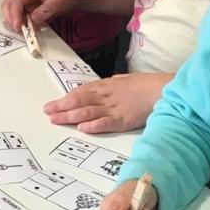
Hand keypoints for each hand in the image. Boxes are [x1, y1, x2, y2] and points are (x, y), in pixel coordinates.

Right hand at [2, 0, 72, 32]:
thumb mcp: (58, 1)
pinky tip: (28, 29)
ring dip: (14, 22)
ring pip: (12, 11)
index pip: (16, 1)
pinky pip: (20, 15)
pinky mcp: (29, 7)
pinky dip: (21, 23)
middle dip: (10, 18)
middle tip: (18, 31)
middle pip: (8, 5)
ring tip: (23, 31)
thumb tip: (33, 20)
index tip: (18, 27)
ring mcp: (26, 0)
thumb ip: (44, 11)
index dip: (15, 14)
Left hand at [44, 72, 170, 133]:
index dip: (66, 98)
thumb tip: (99, 89)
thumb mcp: (124, 81)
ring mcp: (114, 108)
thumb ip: (111, 86)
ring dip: (70, 116)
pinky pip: (105, 123)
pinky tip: (82, 128)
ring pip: (88, 112)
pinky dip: (93, 125)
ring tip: (56, 120)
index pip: (81, 92)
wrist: (162, 90)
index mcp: (107, 86)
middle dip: (62, 107)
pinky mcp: (123, 120)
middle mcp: (107, 96)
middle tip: (47, 112)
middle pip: (80, 101)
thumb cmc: (145, 85)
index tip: (53, 104)